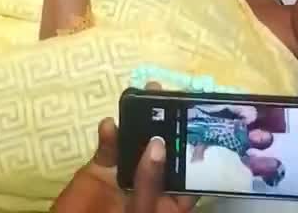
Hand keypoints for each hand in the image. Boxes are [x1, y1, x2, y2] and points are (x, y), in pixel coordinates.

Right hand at [51, 106, 196, 212]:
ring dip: (137, 120)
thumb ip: (149, 183)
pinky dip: (109, 133)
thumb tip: (157, 143)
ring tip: (142, 95)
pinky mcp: (101, 169)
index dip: (192, 147)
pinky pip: (108, 147)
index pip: (186, 173)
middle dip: (163, 124)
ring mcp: (124, 175)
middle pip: (160, 151)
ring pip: (134, 143)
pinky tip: (108, 125)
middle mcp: (149, 185)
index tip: (197, 117)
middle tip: (166, 95)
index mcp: (166, 202)